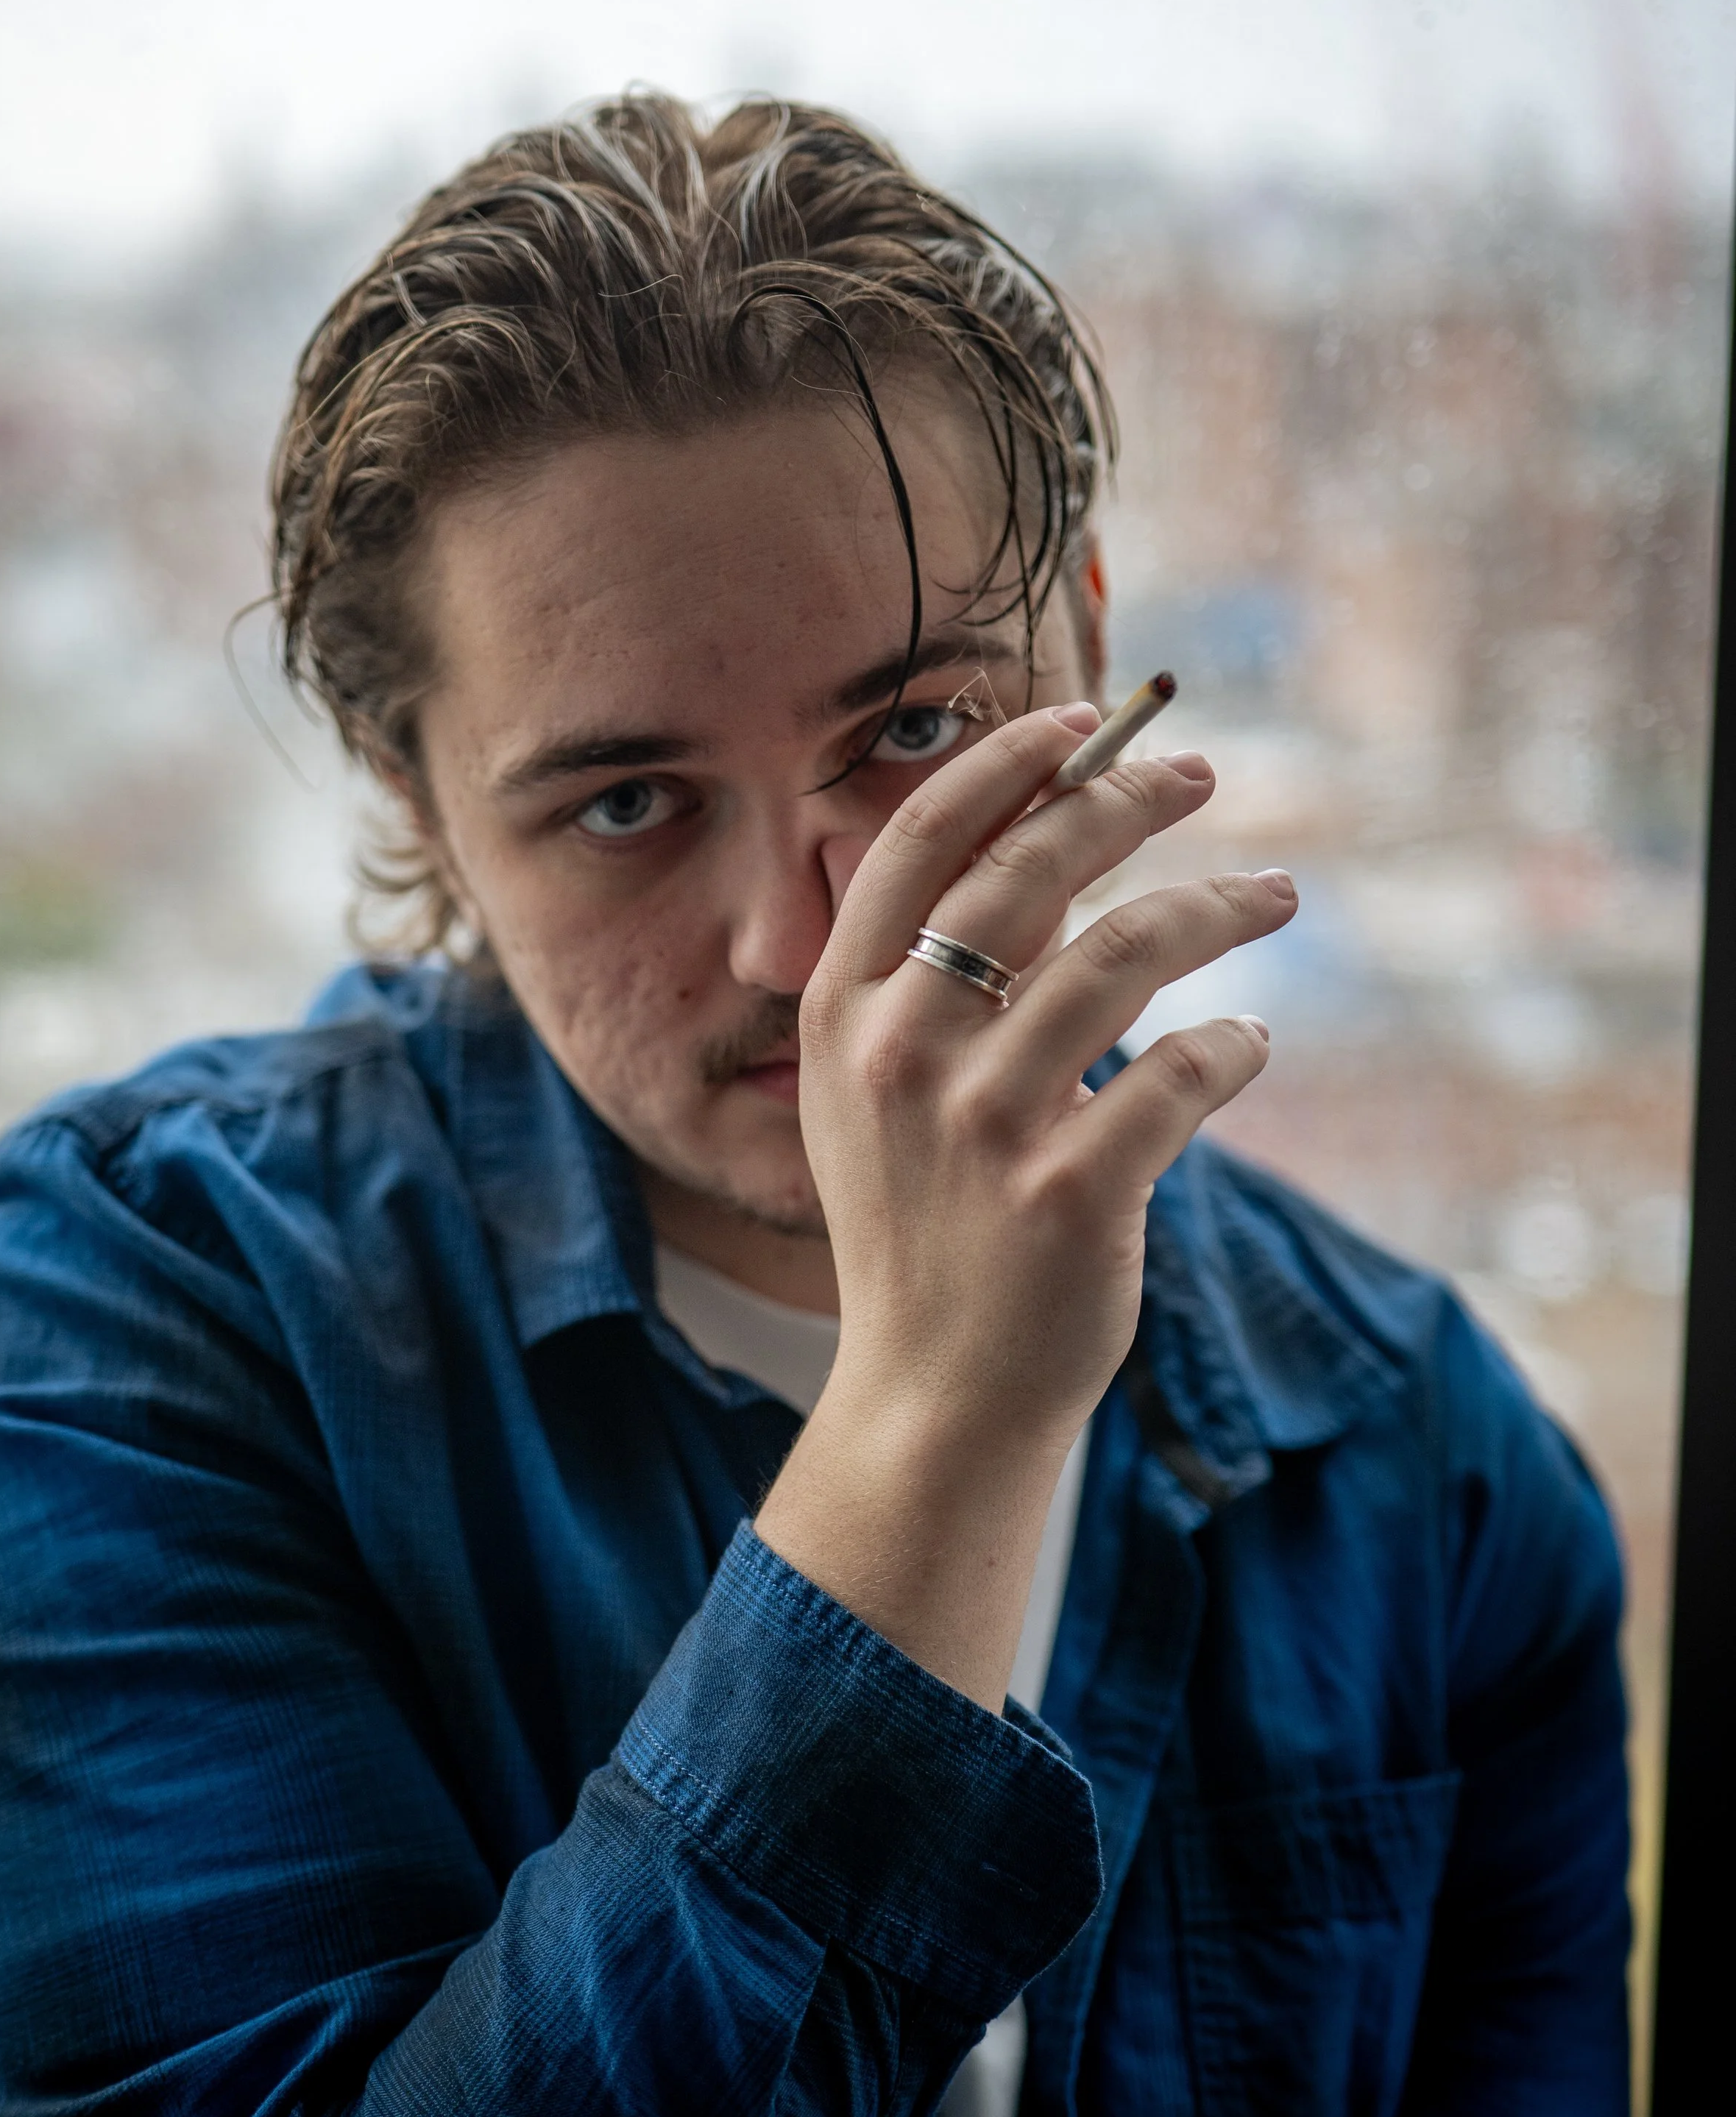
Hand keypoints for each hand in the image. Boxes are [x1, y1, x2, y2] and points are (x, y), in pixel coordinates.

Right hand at [754, 706, 1295, 1709]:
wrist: (933, 1395)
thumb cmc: (926, 1227)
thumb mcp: (879, 1097)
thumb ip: (932, 982)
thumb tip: (1046, 844)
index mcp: (844, 1015)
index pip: (912, 843)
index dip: (1000, 764)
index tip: (1080, 721)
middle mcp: (899, 1054)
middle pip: (1026, 873)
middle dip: (1124, 802)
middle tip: (1198, 776)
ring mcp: (980, 1126)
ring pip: (1125, 956)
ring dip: (1215, 908)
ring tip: (1273, 895)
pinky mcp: (1065, 1194)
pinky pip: (1181, 1074)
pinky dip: (1234, 1045)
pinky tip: (1252, 1041)